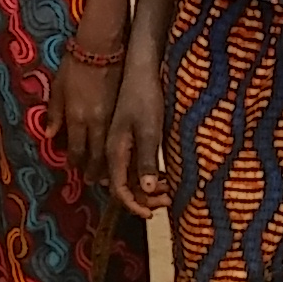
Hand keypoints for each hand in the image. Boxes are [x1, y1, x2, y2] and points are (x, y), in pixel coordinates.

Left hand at [59, 55, 118, 180]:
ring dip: (107, 163)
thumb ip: (54, 113)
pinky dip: (118, 148)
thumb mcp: (58, 87)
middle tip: (91, 180)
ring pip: (111, 149)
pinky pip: (121, 136)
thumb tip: (49, 135)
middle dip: (93, 170)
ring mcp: (112, 117)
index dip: (75, 163)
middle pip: (96, 155)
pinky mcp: (124, 110)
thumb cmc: (75, 65)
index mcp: (77, 117)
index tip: (73, 169)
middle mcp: (95, 121)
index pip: (77, 150)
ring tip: (104, 173)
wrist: (101, 48)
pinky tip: (117, 153)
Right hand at [104, 55, 170, 215]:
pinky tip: (164, 174)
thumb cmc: (144, 97)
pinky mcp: (129, 136)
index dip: (133, 205)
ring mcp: (120, 143)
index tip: (151, 214)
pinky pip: (134, 164)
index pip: (118, 189)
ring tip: (170, 189)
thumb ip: (146, 160)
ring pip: (129, 176)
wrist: (139, 67)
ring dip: (148, 188)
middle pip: (122, 186)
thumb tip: (147, 191)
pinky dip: (148, 174)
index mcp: (113, 150)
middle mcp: (113, 150)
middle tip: (168, 200)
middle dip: (144, 199)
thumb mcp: (149, 130)